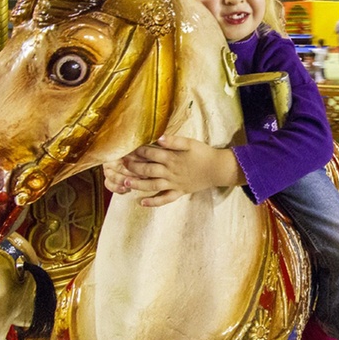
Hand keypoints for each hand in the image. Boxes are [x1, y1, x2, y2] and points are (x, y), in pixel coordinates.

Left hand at [105, 135, 244, 206]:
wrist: (217, 169)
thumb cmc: (203, 153)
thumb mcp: (190, 143)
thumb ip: (174, 140)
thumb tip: (159, 137)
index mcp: (172, 158)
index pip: (151, 154)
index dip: (138, 151)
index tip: (126, 149)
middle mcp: (170, 172)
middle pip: (148, 169)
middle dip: (133, 167)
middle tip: (121, 165)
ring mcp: (174, 184)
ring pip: (153, 185)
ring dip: (138, 185)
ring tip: (125, 183)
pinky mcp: (179, 192)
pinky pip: (165, 199)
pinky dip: (153, 202)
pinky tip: (141, 203)